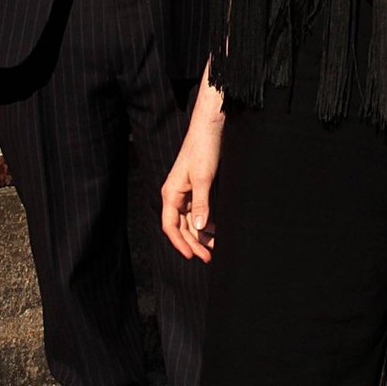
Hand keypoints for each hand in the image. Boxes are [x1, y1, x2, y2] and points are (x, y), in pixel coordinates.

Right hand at [161, 116, 223, 262]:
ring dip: (201, 235)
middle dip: (194, 242)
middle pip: (181, 226)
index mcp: (171, 193)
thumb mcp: (203, 179)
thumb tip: (199, 229)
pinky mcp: (196, 189)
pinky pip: (198, 212)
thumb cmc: (203, 150)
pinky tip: (216, 230)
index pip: (170, 225)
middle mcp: (175, 195)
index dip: (179, 243)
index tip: (191, 256)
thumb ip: (201, 204)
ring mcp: (185, 193)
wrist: (210, 129)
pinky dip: (206, 223)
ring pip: (190, 221)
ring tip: (215, 247)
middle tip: (209, 257)